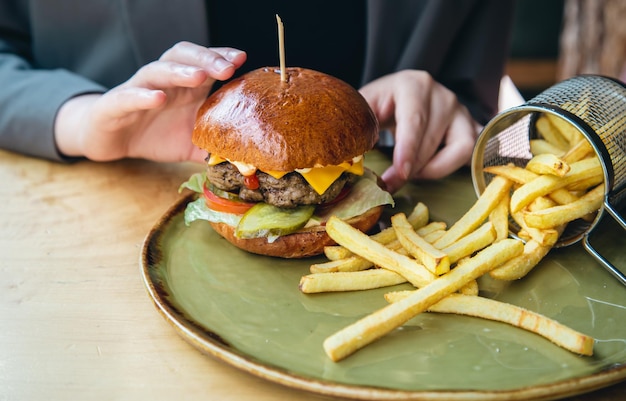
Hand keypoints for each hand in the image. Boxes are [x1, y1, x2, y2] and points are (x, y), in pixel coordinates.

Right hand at [55, 42, 246, 162]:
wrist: (111, 140)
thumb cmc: (155, 135)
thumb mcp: (191, 145)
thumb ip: (215, 149)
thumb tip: (244, 164)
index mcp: (184, 86)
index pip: (203, 61)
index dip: (221, 56)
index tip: (241, 59)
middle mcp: (163, 82)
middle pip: (183, 57)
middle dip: (206, 59)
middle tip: (227, 67)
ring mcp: (138, 90)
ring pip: (157, 70)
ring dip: (180, 71)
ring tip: (199, 76)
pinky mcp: (114, 105)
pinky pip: (128, 96)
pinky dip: (143, 95)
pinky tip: (158, 98)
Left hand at [359, 70, 479, 192]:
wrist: (402, 93)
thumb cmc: (382, 102)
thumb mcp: (366, 105)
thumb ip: (359, 124)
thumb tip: (353, 157)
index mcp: (414, 85)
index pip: (414, 120)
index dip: (407, 150)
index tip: (400, 173)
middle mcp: (443, 95)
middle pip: (431, 141)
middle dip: (410, 169)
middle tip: (389, 185)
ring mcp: (462, 111)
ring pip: (457, 149)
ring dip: (431, 168)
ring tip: (410, 170)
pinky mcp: (472, 126)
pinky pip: (470, 153)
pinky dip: (450, 166)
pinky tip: (430, 168)